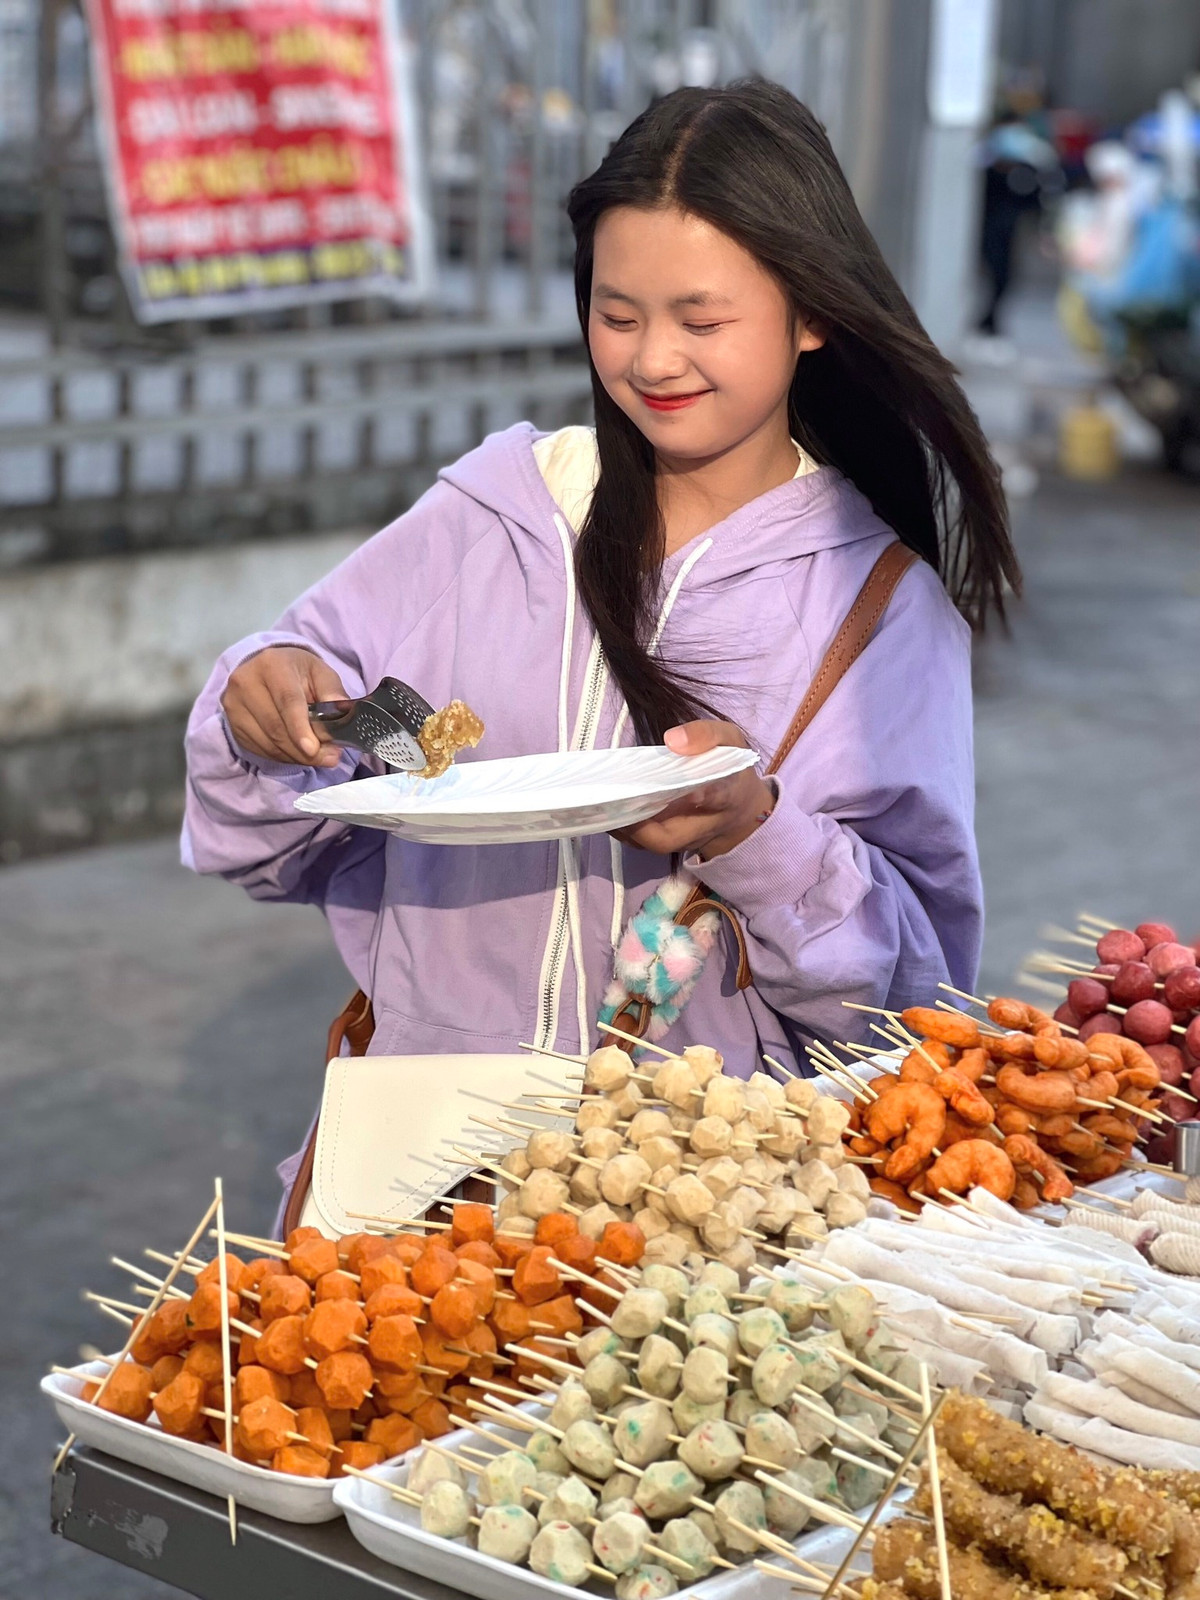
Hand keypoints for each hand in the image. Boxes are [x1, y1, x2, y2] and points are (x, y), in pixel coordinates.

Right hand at [222, 646, 348, 767]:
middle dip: (305, 750)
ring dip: (296, 756)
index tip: (313, 749)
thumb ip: (333, 692)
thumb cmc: (297, 672)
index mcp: (272, 664)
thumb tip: (342, 713)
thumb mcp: (320, 672)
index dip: (300, 728)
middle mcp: (245, 682)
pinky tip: (297, 751)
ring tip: (317, 755)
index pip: (287, 701)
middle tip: (329, 757)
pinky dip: (283, 756)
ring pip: (268, 743)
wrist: (266, 668)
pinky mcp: (232, 724)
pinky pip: (260, 750)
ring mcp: (234, 704)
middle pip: (276, 727)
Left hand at [613, 720, 774, 859]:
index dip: (704, 795)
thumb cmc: (731, 770)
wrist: (741, 811)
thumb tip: (672, 739)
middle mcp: (700, 824)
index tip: (692, 789)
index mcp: (725, 794)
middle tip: (610, 799)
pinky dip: (621, 826)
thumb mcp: (730, 740)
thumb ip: (707, 735)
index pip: (716, 797)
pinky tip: (601, 805)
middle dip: (636, 826)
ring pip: (647, 843)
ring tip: (597, 802)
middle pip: (666, 839)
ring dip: (621, 827)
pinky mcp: (666, 840)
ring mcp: (680, 838)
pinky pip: (641, 840)